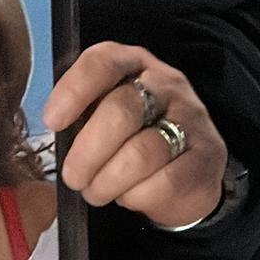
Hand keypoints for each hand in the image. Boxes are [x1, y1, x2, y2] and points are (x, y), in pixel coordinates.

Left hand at [43, 42, 226, 228]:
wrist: (185, 169)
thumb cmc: (132, 135)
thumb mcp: (105, 112)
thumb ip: (82, 111)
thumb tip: (53, 126)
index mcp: (133, 63)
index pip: (102, 62)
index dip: (74, 90)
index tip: (52, 121)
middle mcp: (165, 83)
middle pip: (120, 111)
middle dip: (88, 151)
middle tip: (72, 176)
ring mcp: (190, 118)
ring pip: (141, 153)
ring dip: (109, 180)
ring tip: (94, 192)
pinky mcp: (207, 156)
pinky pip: (166, 182)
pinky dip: (137, 196)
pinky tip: (128, 197)